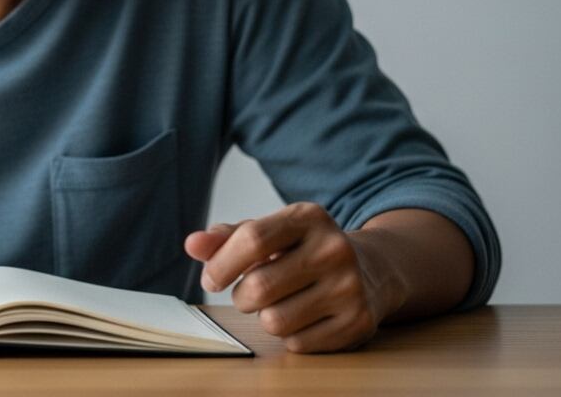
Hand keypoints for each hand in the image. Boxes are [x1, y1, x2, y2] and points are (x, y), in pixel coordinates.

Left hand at [184, 202, 401, 352]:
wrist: (368, 270)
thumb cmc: (301, 251)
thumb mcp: (268, 233)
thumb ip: (227, 238)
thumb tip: (192, 244)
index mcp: (309, 217)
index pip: (251, 239)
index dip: (221, 265)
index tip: (212, 279)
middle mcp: (334, 248)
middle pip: (258, 287)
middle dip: (241, 297)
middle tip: (249, 293)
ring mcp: (350, 286)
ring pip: (274, 321)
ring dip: (265, 318)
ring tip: (280, 303)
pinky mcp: (358, 321)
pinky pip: (297, 343)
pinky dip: (290, 335)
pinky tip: (304, 317)